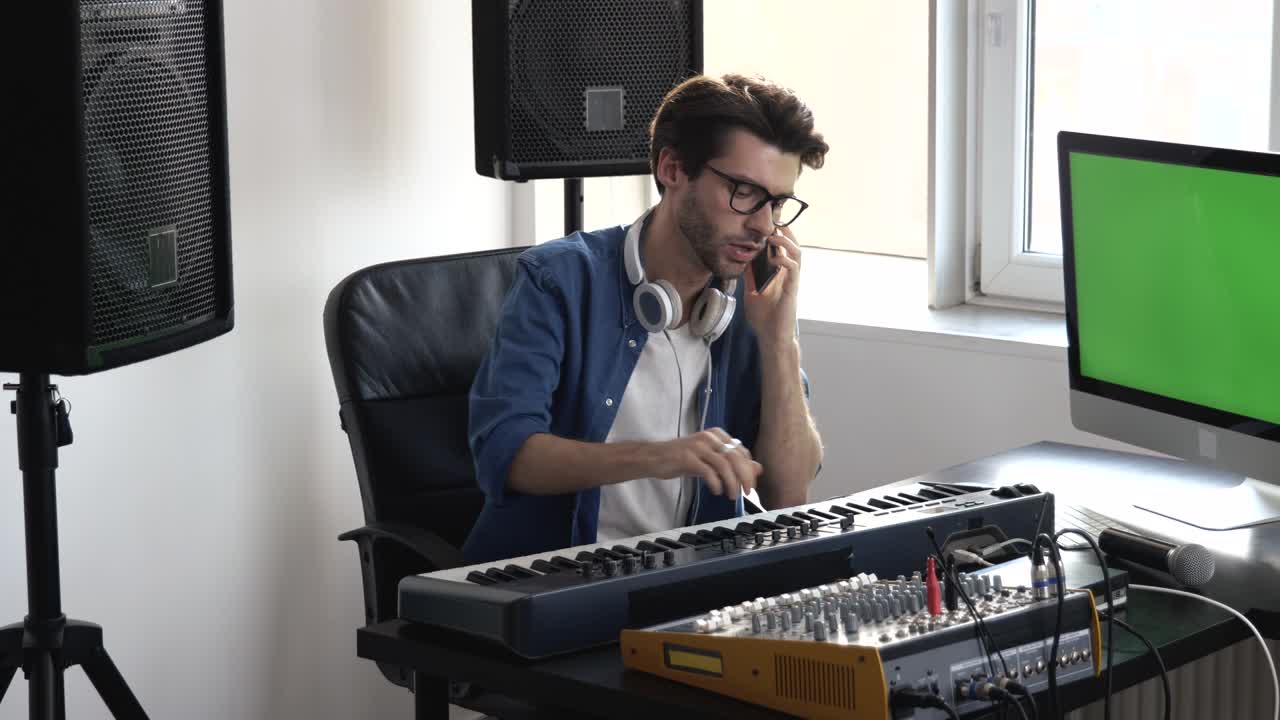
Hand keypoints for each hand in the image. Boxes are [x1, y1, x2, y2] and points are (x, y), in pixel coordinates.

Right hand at [653, 428, 762, 500]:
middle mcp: (709, 437)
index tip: (750, 485)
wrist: (654, 457)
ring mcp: (698, 446)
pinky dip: (715, 483)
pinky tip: (716, 491)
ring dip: (731, 483)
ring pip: (724, 465)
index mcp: (717, 434)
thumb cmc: (682, 459)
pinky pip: (707, 471)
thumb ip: (733, 463)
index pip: (741, 451)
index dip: (749, 469)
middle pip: (736, 457)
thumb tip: (758, 469)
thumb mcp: (710, 460)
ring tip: (732, 495)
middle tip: (747, 492)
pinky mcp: (687, 457)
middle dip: (744, 477)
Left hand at [745, 224, 800, 348]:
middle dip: (786, 232)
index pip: (782, 249)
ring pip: (797, 254)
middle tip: (775, 220)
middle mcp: (788, 275)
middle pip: (793, 246)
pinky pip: (794, 270)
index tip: (769, 223)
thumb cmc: (764, 318)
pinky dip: (785, 261)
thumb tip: (742, 262)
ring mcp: (792, 281)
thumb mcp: (751, 292)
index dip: (778, 235)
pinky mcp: (793, 289)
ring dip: (787, 242)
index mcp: (779, 274)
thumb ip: (749, 277)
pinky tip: (775, 258)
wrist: (771, 336)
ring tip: (774, 235)